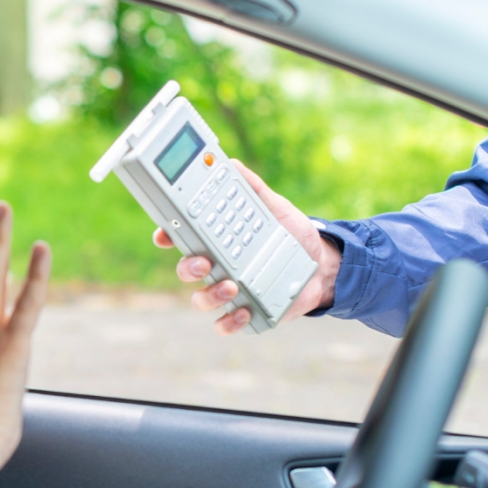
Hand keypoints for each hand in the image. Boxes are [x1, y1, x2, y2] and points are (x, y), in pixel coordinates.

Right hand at [156, 160, 339, 334]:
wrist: (324, 265)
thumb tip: (232, 164)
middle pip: (186, 270)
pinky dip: (229, 321)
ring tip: (231, 286)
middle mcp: (217, 267)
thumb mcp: (275, 208)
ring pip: (201, 299)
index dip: (167, 236)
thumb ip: (253, 189)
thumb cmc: (293, 234)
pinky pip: (225, 323)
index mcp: (218, 240)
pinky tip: (243, 310)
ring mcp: (229, 291)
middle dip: (187, 267)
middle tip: (204, 262)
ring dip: (209, 295)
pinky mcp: (245, 312)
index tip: (164, 234)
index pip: (183, 238)